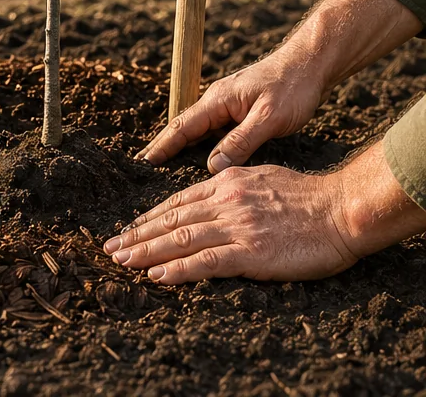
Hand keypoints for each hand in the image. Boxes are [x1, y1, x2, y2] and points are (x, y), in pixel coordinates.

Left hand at [105, 142, 425, 283]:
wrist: (341, 209)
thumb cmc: (310, 196)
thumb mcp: (263, 177)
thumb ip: (234, 185)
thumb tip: (216, 188)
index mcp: (226, 184)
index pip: (177, 203)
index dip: (150, 217)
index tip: (129, 228)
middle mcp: (224, 202)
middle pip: (171, 220)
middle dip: (137, 235)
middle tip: (111, 248)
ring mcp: (236, 227)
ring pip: (180, 240)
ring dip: (147, 252)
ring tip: (123, 262)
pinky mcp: (250, 252)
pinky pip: (206, 262)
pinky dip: (178, 269)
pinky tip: (157, 277)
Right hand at [140, 0, 423, 172]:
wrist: (312, 62)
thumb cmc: (293, 88)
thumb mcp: (268, 119)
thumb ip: (240, 142)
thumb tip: (212, 166)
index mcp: (218, 101)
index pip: (183, 127)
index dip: (163, 145)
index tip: (144, 162)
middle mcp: (218, 100)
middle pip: (186, 127)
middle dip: (166, 145)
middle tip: (148, 165)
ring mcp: (230, 103)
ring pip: (201, 128)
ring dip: (184, 144)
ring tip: (169, 164)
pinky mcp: (242, 107)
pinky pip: (216, 127)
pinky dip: (205, 141)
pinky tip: (206, 153)